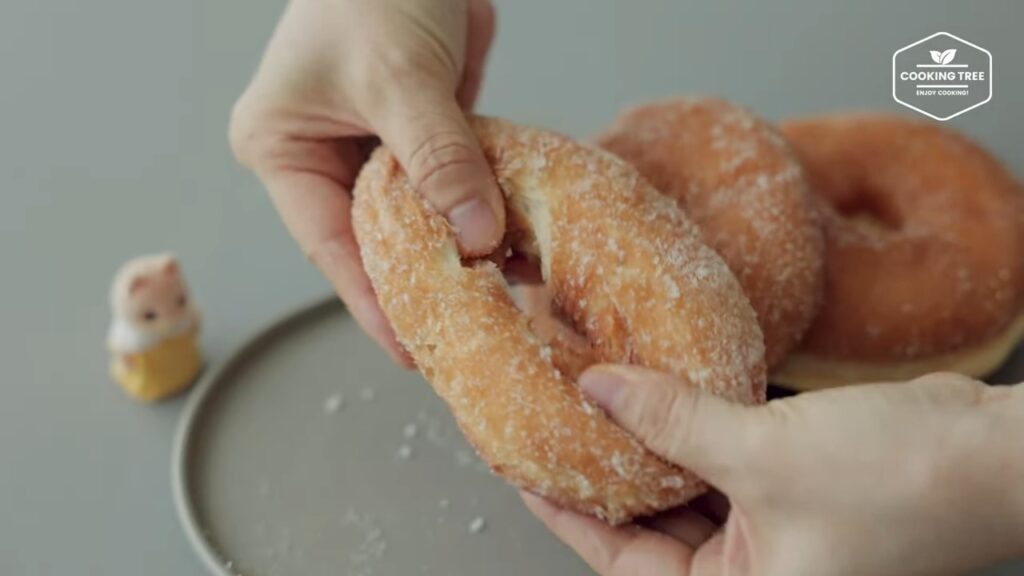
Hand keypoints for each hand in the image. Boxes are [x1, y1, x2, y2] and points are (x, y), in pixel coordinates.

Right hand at [230, 0, 501, 365]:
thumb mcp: (396, 76)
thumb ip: (437, 154)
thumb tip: (474, 230)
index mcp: (285, 151)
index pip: (330, 243)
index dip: (372, 300)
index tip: (410, 348)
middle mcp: (325, 160)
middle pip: (375, 241)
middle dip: (422, 282)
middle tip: (465, 335)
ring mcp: (377, 152)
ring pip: (419, 220)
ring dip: (460, 252)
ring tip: (501, 301)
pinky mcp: (424, 141)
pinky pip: (452, 189)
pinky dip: (481, 215)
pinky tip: (514, 248)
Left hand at [523, 367, 1023, 575]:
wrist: (999, 455)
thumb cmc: (905, 488)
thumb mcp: (766, 456)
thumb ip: (672, 422)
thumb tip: (598, 390)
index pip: (620, 558)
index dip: (564, 511)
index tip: (521, 463)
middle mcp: (750, 570)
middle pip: (646, 519)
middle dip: (601, 466)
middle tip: (550, 413)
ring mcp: (770, 526)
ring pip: (681, 483)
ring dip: (643, 437)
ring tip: (589, 390)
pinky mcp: (789, 481)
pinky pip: (719, 454)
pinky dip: (688, 422)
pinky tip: (653, 385)